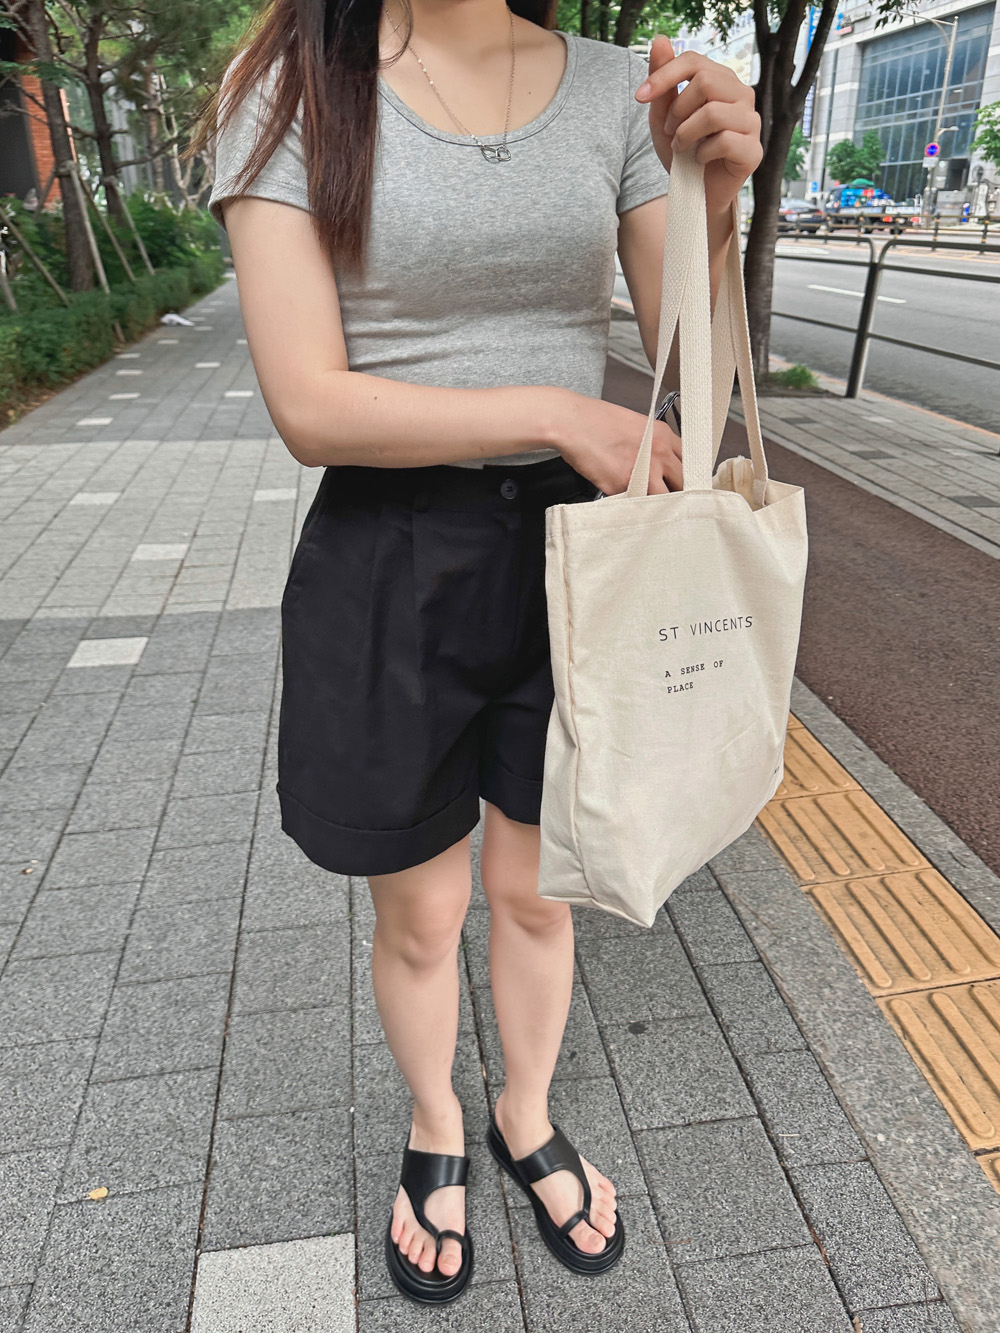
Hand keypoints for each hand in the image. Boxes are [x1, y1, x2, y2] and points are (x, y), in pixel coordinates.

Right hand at [551, 389, 682, 495]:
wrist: (573, 423)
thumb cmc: (597, 421)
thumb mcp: (636, 425)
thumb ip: (654, 444)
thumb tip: (660, 463)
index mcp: (663, 436)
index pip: (691, 461)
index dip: (689, 474)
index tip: (686, 483)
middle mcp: (658, 455)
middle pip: (684, 483)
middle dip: (681, 493)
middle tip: (677, 502)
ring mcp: (642, 473)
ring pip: (664, 499)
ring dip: (659, 504)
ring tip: (654, 509)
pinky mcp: (623, 487)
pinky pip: (634, 503)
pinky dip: (631, 505)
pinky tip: (626, 501)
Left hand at [635, 36, 762, 216]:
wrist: (694, 193)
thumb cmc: (683, 152)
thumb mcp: (664, 118)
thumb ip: (663, 83)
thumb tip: (660, 39)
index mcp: (721, 81)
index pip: (694, 60)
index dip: (665, 75)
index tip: (640, 97)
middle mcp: (741, 96)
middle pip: (706, 82)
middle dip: (677, 110)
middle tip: (670, 131)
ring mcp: (751, 122)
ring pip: (713, 112)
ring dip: (686, 134)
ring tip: (681, 147)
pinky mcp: (753, 150)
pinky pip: (724, 141)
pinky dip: (701, 153)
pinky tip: (699, 160)